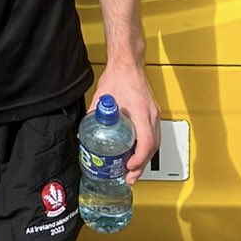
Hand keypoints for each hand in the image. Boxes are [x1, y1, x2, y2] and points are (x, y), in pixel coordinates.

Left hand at [91, 63, 160, 183]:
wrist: (128, 63)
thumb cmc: (118, 77)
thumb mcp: (101, 99)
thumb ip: (94, 117)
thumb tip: (84, 134)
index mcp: (140, 111)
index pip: (146, 141)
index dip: (139, 158)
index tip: (129, 167)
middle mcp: (151, 114)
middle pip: (153, 146)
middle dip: (142, 165)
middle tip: (131, 177)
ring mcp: (154, 114)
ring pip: (156, 142)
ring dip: (146, 158)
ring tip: (134, 170)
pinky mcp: (153, 113)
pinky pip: (154, 135)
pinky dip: (147, 147)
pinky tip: (138, 153)